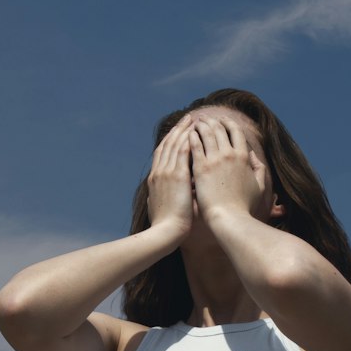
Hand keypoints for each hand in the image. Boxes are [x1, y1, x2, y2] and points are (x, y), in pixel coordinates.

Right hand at [146, 117, 195, 240]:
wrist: (165, 233)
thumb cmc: (167, 225)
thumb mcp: (161, 206)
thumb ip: (165, 195)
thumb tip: (169, 192)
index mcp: (155, 179)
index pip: (162, 152)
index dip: (171, 139)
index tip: (179, 131)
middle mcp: (159, 172)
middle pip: (168, 144)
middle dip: (178, 130)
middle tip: (188, 118)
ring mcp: (167, 173)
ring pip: (175, 144)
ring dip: (184, 130)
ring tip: (194, 119)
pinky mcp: (177, 176)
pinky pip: (182, 152)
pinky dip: (188, 140)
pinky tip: (195, 131)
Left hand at [189, 117, 266, 225]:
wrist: (229, 217)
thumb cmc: (244, 206)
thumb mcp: (259, 186)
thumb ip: (259, 168)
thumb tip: (253, 156)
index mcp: (243, 156)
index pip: (236, 131)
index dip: (228, 123)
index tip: (222, 120)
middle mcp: (229, 154)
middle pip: (219, 129)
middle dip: (211, 120)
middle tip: (204, 118)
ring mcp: (214, 160)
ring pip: (206, 133)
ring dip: (200, 125)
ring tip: (194, 123)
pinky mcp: (200, 168)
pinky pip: (195, 145)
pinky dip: (191, 137)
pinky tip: (187, 135)